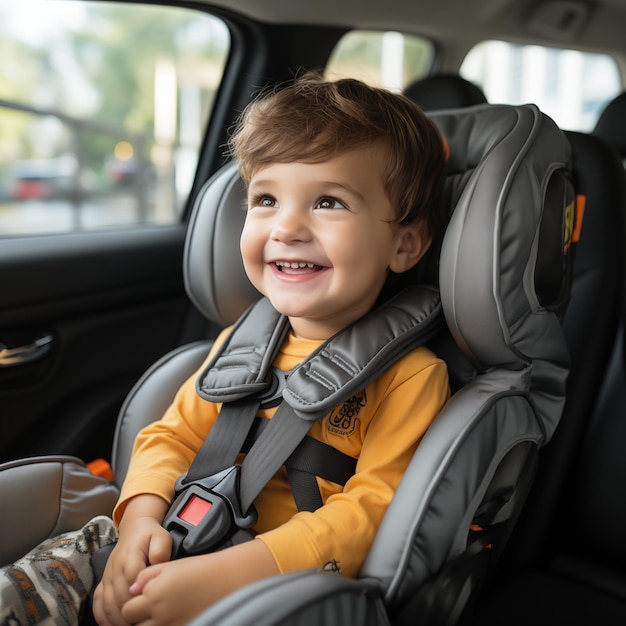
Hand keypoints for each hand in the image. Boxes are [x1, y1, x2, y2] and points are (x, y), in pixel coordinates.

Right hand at [93, 495, 170, 625]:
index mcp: (130, 558)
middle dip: (129, 614)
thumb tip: (158, 562)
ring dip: (116, 619)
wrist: (134, 528)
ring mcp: (108, 577)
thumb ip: (161, 549)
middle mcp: (115, 569)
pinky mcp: (104, 581)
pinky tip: (111, 624)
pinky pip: (97, 602)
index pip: (131, 583)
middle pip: (118, 598)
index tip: (148, 608)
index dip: (138, 598)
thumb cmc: (149, 535)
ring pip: (106, 604)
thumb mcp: (161, 536)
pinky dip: (102, 616)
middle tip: (141, 622)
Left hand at [120, 539, 279, 625]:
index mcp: (153, 595)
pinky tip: (172, 616)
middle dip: (138, 617)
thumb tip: (132, 589)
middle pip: (134, 625)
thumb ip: (146, 575)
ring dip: (150, 624)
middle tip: (151, 607)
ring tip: (162, 611)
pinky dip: (164, 625)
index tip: (141, 598)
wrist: (225, 580)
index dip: (132, 604)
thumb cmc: (199, 569)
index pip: (127, 610)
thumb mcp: (169, 565)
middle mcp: (158, 615)